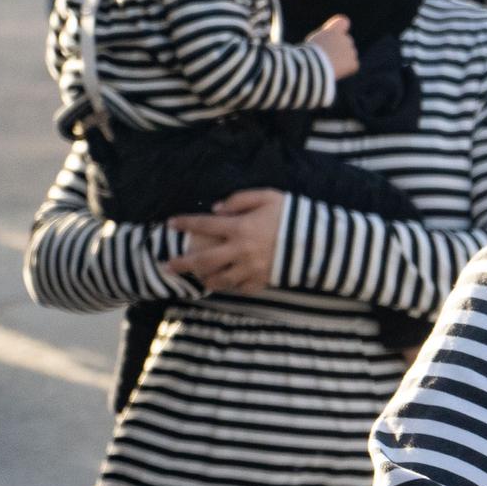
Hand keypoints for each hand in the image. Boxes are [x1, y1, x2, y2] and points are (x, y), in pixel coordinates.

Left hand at [164, 189, 284, 293]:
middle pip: (203, 260)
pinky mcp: (262, 281)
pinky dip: (230, 286)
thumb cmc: (293, 215)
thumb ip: (240, 200)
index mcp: (240, 227)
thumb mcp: (268, 197)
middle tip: (166, 266)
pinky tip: (224, 282)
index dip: (185, 223)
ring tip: (196, 277)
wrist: (320, 242)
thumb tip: (216, 208)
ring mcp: (251, 269)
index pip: (204, 224)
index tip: (171, 224)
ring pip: (219, 279)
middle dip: (182, 264)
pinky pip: (240, 288)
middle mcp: (241, 251)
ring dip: (204, 279)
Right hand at [306, 15, 358, 78]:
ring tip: (329, 64)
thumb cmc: (310, 54)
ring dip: (343, 59)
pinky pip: (353, 65)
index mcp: (334, 30)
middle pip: (346, 41)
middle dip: (340, 48)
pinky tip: (336, 70)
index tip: (336, 34)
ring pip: (350, 54)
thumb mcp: (315, 41)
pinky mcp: (354, 63)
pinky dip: (346, 69)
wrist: (315, 65)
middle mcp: (345, 38)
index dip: (341, 28)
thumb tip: (331, 47)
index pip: (343, 22)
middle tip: (328, 56)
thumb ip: (326, 40)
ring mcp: (351, 50)